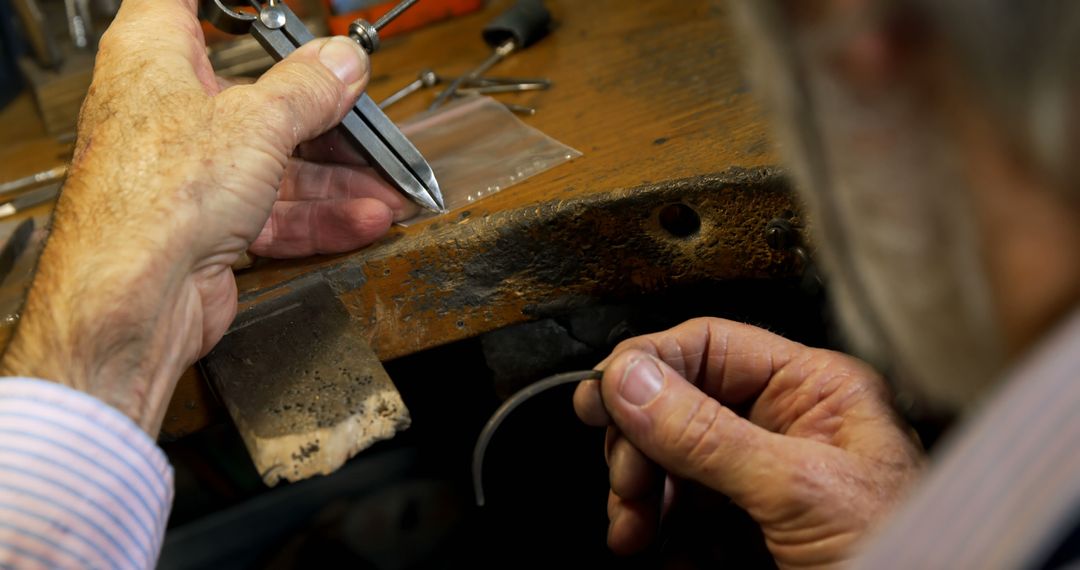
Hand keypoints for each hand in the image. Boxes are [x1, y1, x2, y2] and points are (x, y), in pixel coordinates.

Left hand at [0, 0, 414, 433]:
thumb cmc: (153, 200)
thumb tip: (339, 61)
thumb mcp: (256, 122)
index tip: (279, 10)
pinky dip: (320, 215)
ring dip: (337, 175)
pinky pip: (275, 210)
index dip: (231, 6)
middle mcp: (168, 110)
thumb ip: (308, 88)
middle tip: (362, 106)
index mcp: (155, 56)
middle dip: (319, 107)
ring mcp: (191, 171)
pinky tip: (363, 217)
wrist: (133, 300)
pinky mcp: (210, 223)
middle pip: (256, 92)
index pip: (185, 2)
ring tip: (386, 181)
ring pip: (274, 158)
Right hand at [574, 318, 924, 567]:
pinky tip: (650, 543)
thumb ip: (710, 433)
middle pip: (675, 404)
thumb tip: (633, 381)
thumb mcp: (798, 487)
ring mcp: (757, 479)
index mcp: (814, 391)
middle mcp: (782, 426)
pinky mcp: (741, 528)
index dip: (649, 366)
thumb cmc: (908, 554)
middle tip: (626, 478)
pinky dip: (651, 527)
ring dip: (636, 490)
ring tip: (633, 525)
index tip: (606, 398)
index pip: (709, 346)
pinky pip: (674, 510)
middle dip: (639, 441)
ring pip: (666, 460)